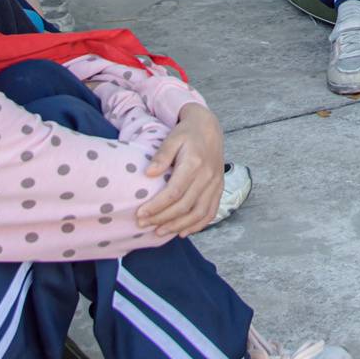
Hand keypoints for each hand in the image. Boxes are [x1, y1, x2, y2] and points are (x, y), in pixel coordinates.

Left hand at [137, 104, 224, 237]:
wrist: (209, 127)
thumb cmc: (187, 133)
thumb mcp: (172, 138)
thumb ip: (161, 155)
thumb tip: (148, 173)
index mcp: (194, 163)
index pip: (174, 192)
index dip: (156, 206)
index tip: (140, 214)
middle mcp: (207, 176)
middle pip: (184, 206)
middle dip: (162, 219)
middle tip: (143, 224)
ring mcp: (215, 184)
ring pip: (199, 213)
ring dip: (178, 226)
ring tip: (160, 232)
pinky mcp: (219, 188)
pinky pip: (211, 212)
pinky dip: (198, 225)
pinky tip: (183, 232)